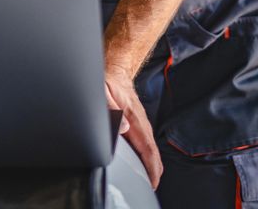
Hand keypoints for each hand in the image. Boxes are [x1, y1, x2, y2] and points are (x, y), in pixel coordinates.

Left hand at [105, 68, 162, 188]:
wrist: (117, 70)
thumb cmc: (108, 81)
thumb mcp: (103, 91)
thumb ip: (111, 108)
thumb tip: (123, 128)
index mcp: (135, 118)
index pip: (148, 147)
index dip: (151, 167)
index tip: (152, 181)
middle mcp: (141, 122)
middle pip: (152, 152)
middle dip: (154, 171)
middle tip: (150, 186)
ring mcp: (141, 123)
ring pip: (150, 148)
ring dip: (151, 165)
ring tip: (148, 181)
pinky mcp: (137, 123)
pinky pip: (145, 143)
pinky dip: (147, 156)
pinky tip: (143, 165)